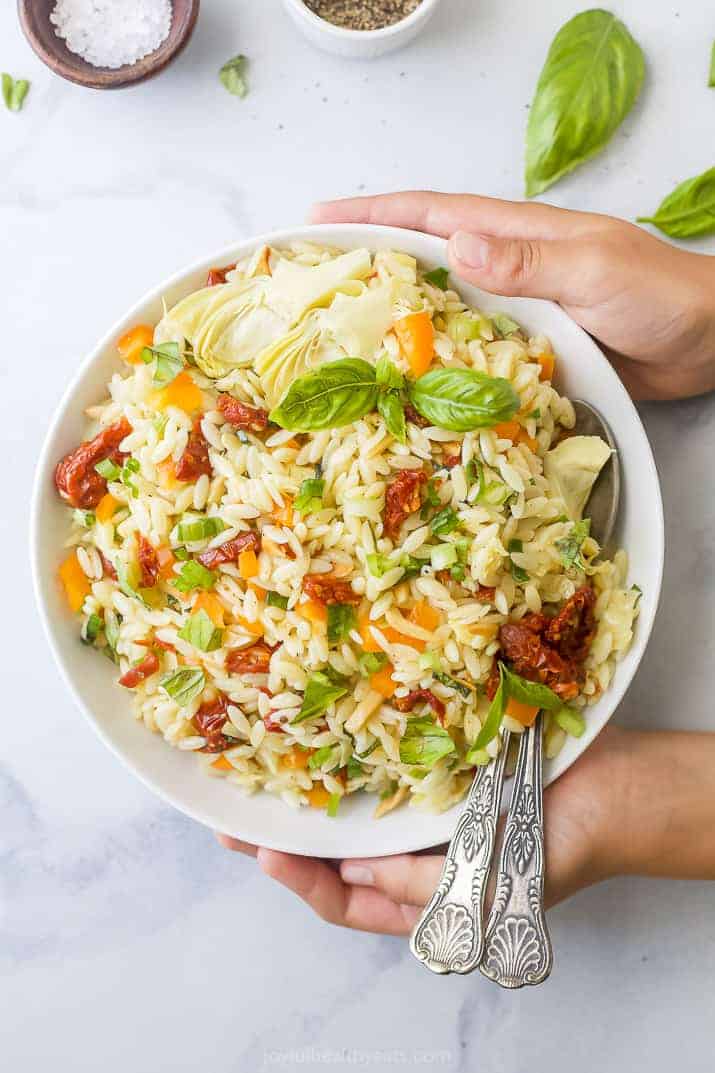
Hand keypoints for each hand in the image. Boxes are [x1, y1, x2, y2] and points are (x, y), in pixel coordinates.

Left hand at [218, 726, 631, 935]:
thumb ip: (418, 882)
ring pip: (347, 806)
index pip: (344, 899)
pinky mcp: (431, 761)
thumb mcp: (489, 884)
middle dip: (282, 835)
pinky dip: (349, 752)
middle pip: (332, 852)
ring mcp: (416, 806)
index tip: (260, 851)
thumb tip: (350, 869)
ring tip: (258, 769)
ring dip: (306, 790)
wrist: (614, 788)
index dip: (299, 880)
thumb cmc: (560, 845)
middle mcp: (408, 853)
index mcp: (419, 895)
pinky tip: (320, 730)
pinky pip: (380, 762)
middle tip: (229, 812)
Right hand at [311, 191, 714, 400]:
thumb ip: (529, 260)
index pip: (429, 216)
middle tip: (310, 282)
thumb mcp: (594, 267)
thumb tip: (457, 244)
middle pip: (422, 258)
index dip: (372, 215)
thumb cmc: (660, 295)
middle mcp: (506, 268)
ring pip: (439, 309)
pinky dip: (434, 360)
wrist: (706, 340)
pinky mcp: (524, 350)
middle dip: (367, 263)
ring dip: (393, 317)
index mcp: (516, 234)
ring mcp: (513, 310)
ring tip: (338, 338)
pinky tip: (405, 382)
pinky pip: (466, 352)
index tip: (317, 221)